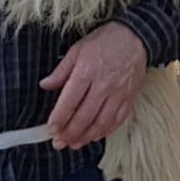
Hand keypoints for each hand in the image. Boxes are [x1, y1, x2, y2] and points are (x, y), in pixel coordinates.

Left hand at [40, 21, 146, 150]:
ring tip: (73, 144)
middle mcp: (103, 85)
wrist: (135, 36)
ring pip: (101, 122)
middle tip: (59, 143)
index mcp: (86, 71)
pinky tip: (94, 136)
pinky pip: (117, 120)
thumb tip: (45, 85)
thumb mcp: (77, 50)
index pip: (70, 101)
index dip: (59, 118)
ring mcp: (118, 94)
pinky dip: (104, 132)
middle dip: (70, 133)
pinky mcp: (129, 98)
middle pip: (84, 116)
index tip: (51, 129)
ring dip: (86, 137)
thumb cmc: (104, 41)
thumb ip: (61, 70)